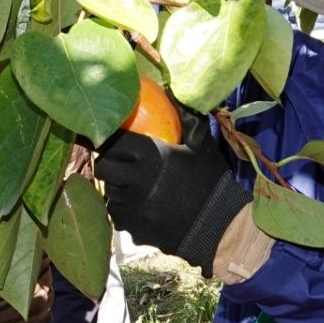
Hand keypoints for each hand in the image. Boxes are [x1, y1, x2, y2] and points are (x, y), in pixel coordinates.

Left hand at [96, 111, 249, 275]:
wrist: (221, 227)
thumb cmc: (211, 181)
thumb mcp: (202, 146)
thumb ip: (187, 119)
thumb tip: (173, 93)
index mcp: (150, 156)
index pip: (112, 142)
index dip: (110, 141)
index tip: (114, 142)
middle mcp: (135, 180)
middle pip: (102, 168)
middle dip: (107, 164)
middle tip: (119, 164)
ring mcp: (132, 207)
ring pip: (108, 193)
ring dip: (117, 189)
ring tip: (133, 188)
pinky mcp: (133, 229)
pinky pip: (118, 217)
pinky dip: (125, 212)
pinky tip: (141, 209)